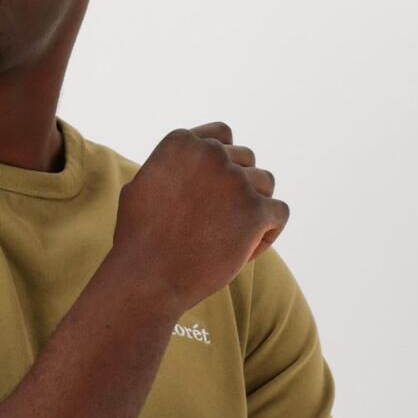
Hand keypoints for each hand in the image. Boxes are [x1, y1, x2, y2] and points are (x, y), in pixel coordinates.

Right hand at [109, 121, 288, 317]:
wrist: (146, 279)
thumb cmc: (137, 243)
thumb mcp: (139, 189)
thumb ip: (166, 168)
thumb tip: (180, 162)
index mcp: (183, 143)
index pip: (223, 137)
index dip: (224, 164)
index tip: (214, 193)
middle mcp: (211, 153)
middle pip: (246, 159)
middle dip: (238, 188)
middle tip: (221, 223)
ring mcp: (235, 181)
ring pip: (265, 183)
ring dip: (255, 207)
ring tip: (234, 237)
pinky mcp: (254, 211)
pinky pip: (279, 213)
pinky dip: (269, 231)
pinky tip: (248, 250)